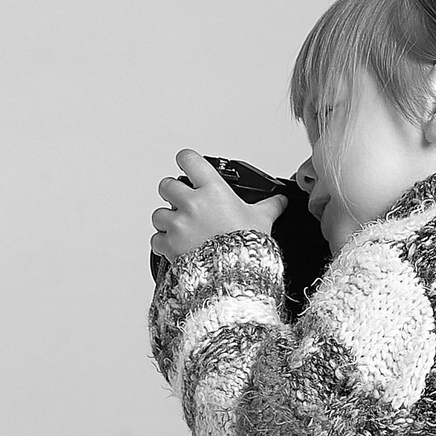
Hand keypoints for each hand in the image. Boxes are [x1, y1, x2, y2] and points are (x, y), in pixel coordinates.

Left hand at [151, 150, 283, 261]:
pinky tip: (177, 246)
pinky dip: (163, 243)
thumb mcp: (262, 220)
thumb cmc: (247, 246)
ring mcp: (177, 224)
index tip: (187, 163)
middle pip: (166, 185)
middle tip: (183, 202)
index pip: (189, 160)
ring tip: (183, 228)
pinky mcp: (168, 244)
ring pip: (158, 213)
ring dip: (167, 220)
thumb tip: (280, 200)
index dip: (186, 160)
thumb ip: (270, 206)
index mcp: (213, 190)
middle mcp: (191, 204)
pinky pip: (156, 239)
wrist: (235, 276)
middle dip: (173, 193)